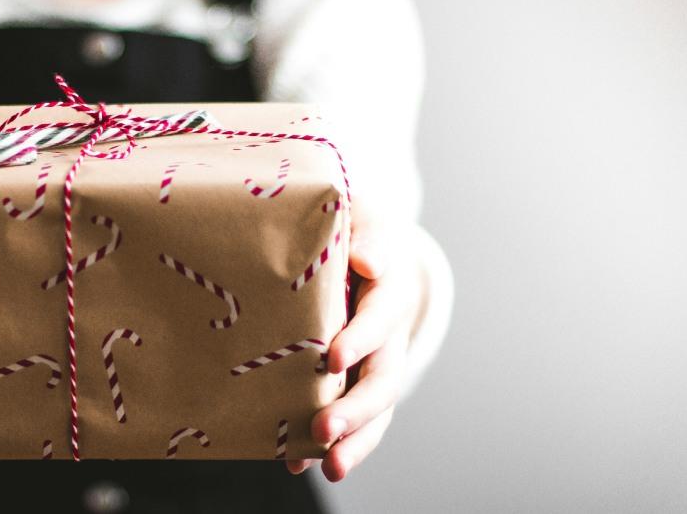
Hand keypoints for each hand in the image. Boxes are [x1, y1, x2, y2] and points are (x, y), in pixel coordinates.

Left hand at [285, 200, 423, 481]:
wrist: (360, 250)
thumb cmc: (351, 230)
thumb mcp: (360, 219)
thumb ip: (365, 236)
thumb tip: (366, 261)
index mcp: (389, 292)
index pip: (380, 318)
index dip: (360, 338)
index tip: (332, 358)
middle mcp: (388, 337)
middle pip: (382, 379)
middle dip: (356, 409)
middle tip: (324, 429)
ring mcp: (373, 365)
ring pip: (373, 411)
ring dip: (354, 441)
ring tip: (330, 468)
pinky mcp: (352, 383)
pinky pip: (349, 420)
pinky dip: (327, 444)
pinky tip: (297, 462)